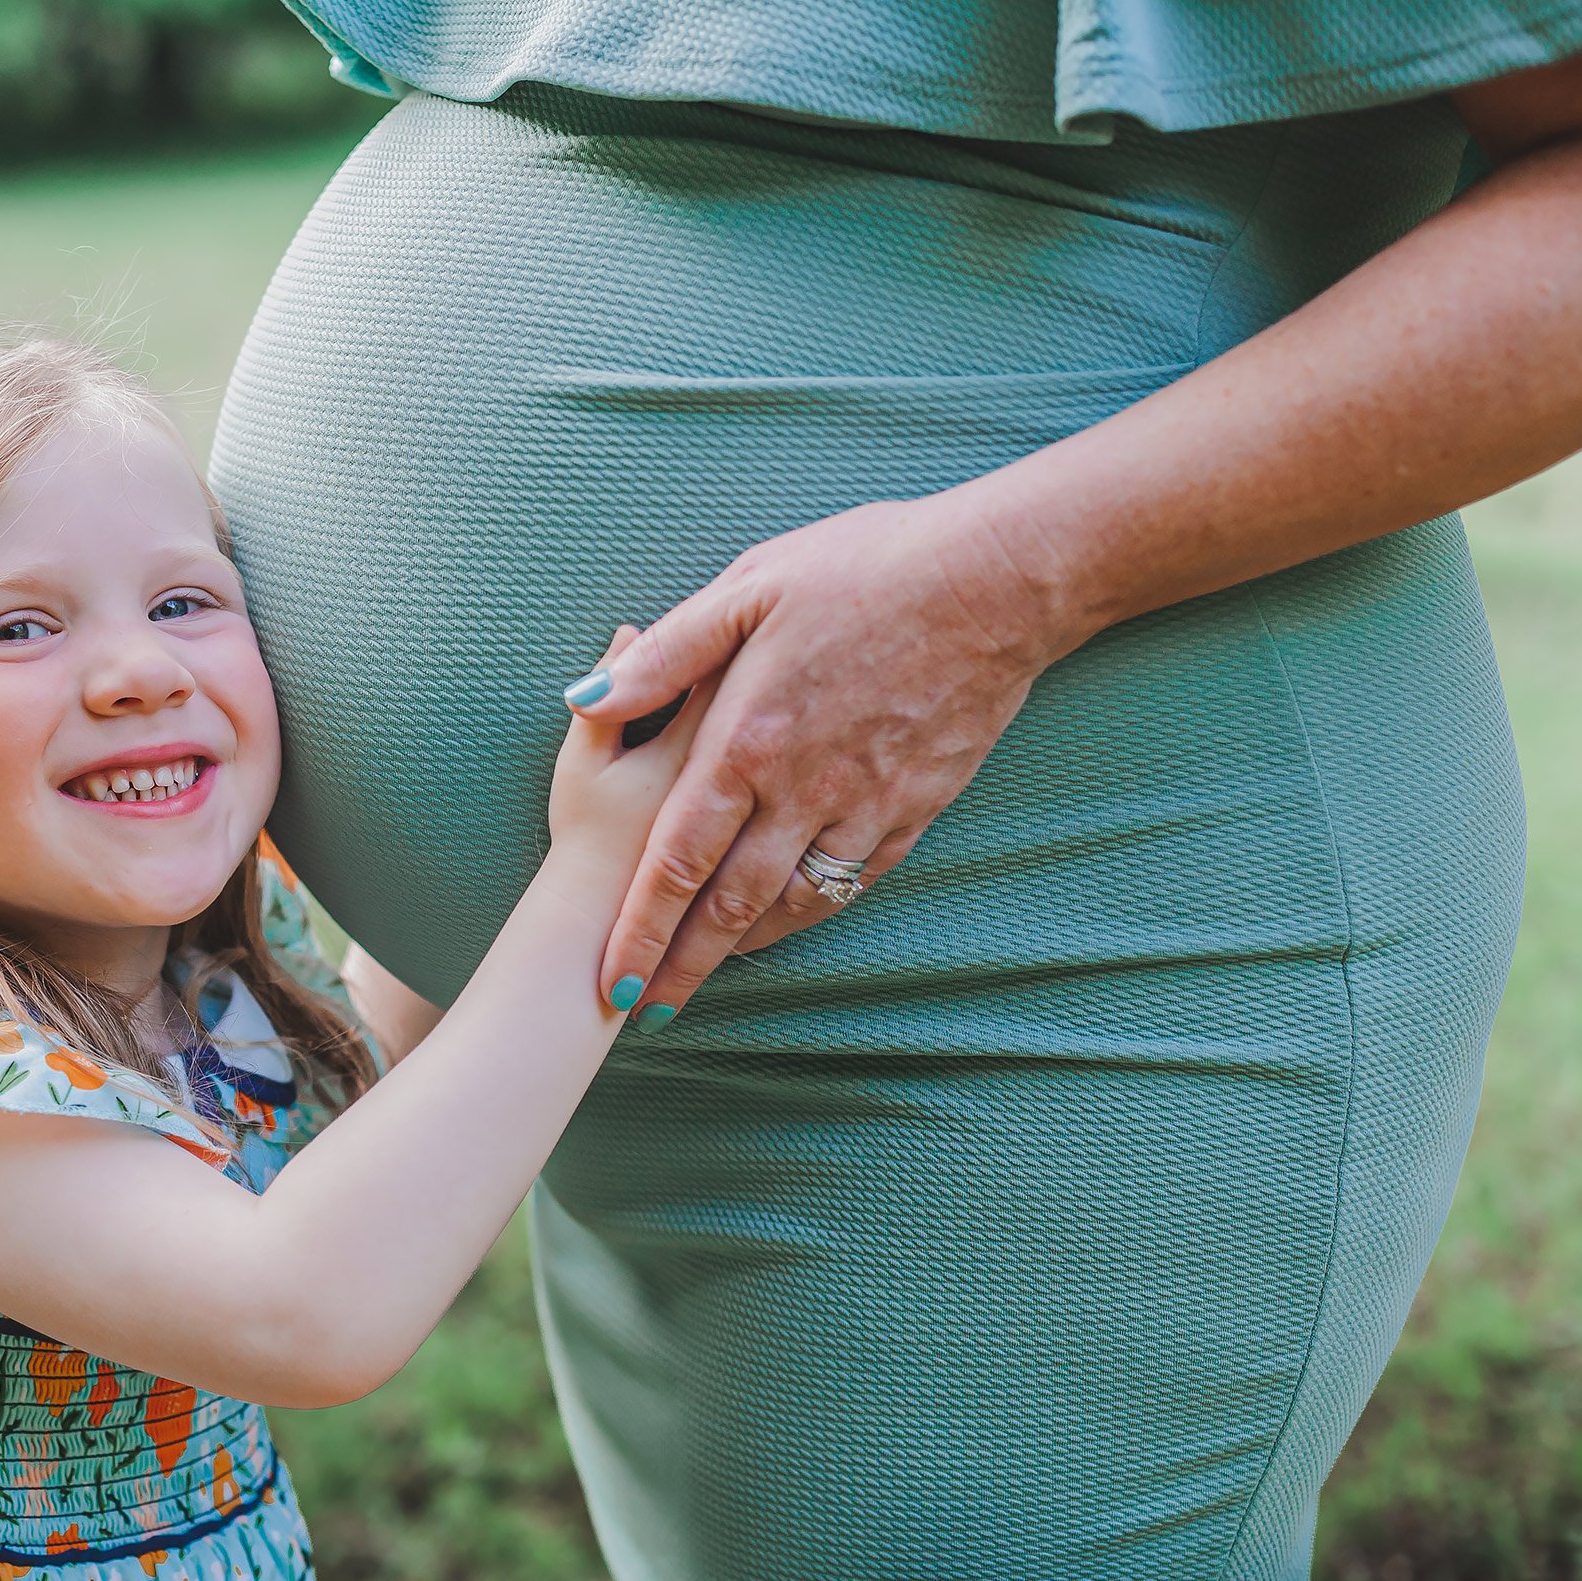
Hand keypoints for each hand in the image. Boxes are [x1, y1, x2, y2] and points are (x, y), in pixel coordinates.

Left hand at [566, 495, 1070, 1025]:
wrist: (993, 581)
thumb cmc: (863, 570)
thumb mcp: (747, 590)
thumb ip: (666, 656)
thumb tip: (588, 698)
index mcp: (747, 742)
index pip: (677, 860)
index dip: (641, 927)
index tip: (611, 978)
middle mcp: (802, 790)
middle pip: (729, 904)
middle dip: (681, 964)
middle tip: (643, 1010)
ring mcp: (864, 805)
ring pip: (792, 903)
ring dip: (741, 948)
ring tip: (700, 976)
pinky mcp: (915, 806)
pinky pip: (851, 881)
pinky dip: (808, 913)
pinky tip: (783, 923)